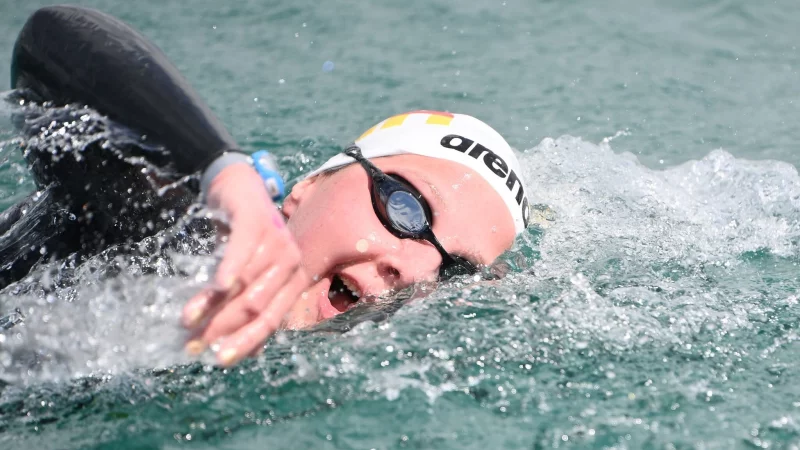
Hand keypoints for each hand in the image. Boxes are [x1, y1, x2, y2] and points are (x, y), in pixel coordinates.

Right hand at [181, 163, 310, 365]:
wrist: (238, 187)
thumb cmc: (243, 238)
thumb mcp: (249, 274)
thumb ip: (252, 306)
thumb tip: (251, 353)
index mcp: (294, 280)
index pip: (271, 321)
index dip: (245, 342)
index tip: (219, 360)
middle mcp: (292, 262)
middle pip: (255, 306)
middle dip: (222, 328)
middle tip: (192, 343)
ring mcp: (278, 240)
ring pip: (243, 285)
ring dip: (213, 305)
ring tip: (187, 320)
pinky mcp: (258, 221)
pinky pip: (242, 252)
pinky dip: (228, 271)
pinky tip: (215, 287)